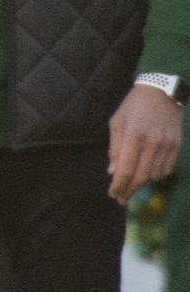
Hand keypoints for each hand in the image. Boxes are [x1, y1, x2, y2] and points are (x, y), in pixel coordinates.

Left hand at [108, 83, 182, 202]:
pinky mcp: (177, 146)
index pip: (126, 169)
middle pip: (141, 176)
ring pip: (155, 175)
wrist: (162, 91)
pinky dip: (156, 177)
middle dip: (129, 190)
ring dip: (142, 185)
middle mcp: (153, 143)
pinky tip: (147, 178)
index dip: (119, 185)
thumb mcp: (117, 122)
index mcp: (134, 136)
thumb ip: (115, 148)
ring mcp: (168, 145)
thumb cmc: (133, 106)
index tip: (113, 194)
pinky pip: (167, 169)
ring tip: (131, 189)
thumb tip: (113, 171)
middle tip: (121, 199)